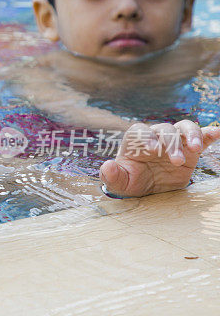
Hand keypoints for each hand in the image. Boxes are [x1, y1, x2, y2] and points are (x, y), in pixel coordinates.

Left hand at [100, 120, 219, 197]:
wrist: (148, 187)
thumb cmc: (130, 181)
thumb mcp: (119, 183)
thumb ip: (112, 176)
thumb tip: (106, 166)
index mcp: (136, 141)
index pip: (140, 132)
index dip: (146, 137)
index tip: (152, 149)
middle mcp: (155, 136)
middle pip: (164, 130)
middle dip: (170, 143)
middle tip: (175, 161)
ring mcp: (174, 141)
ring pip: (183, 128)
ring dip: (190, 135)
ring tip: (196, 148)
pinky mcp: (190, 149)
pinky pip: (201, 136)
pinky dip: (209, 133)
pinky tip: (217, 133)